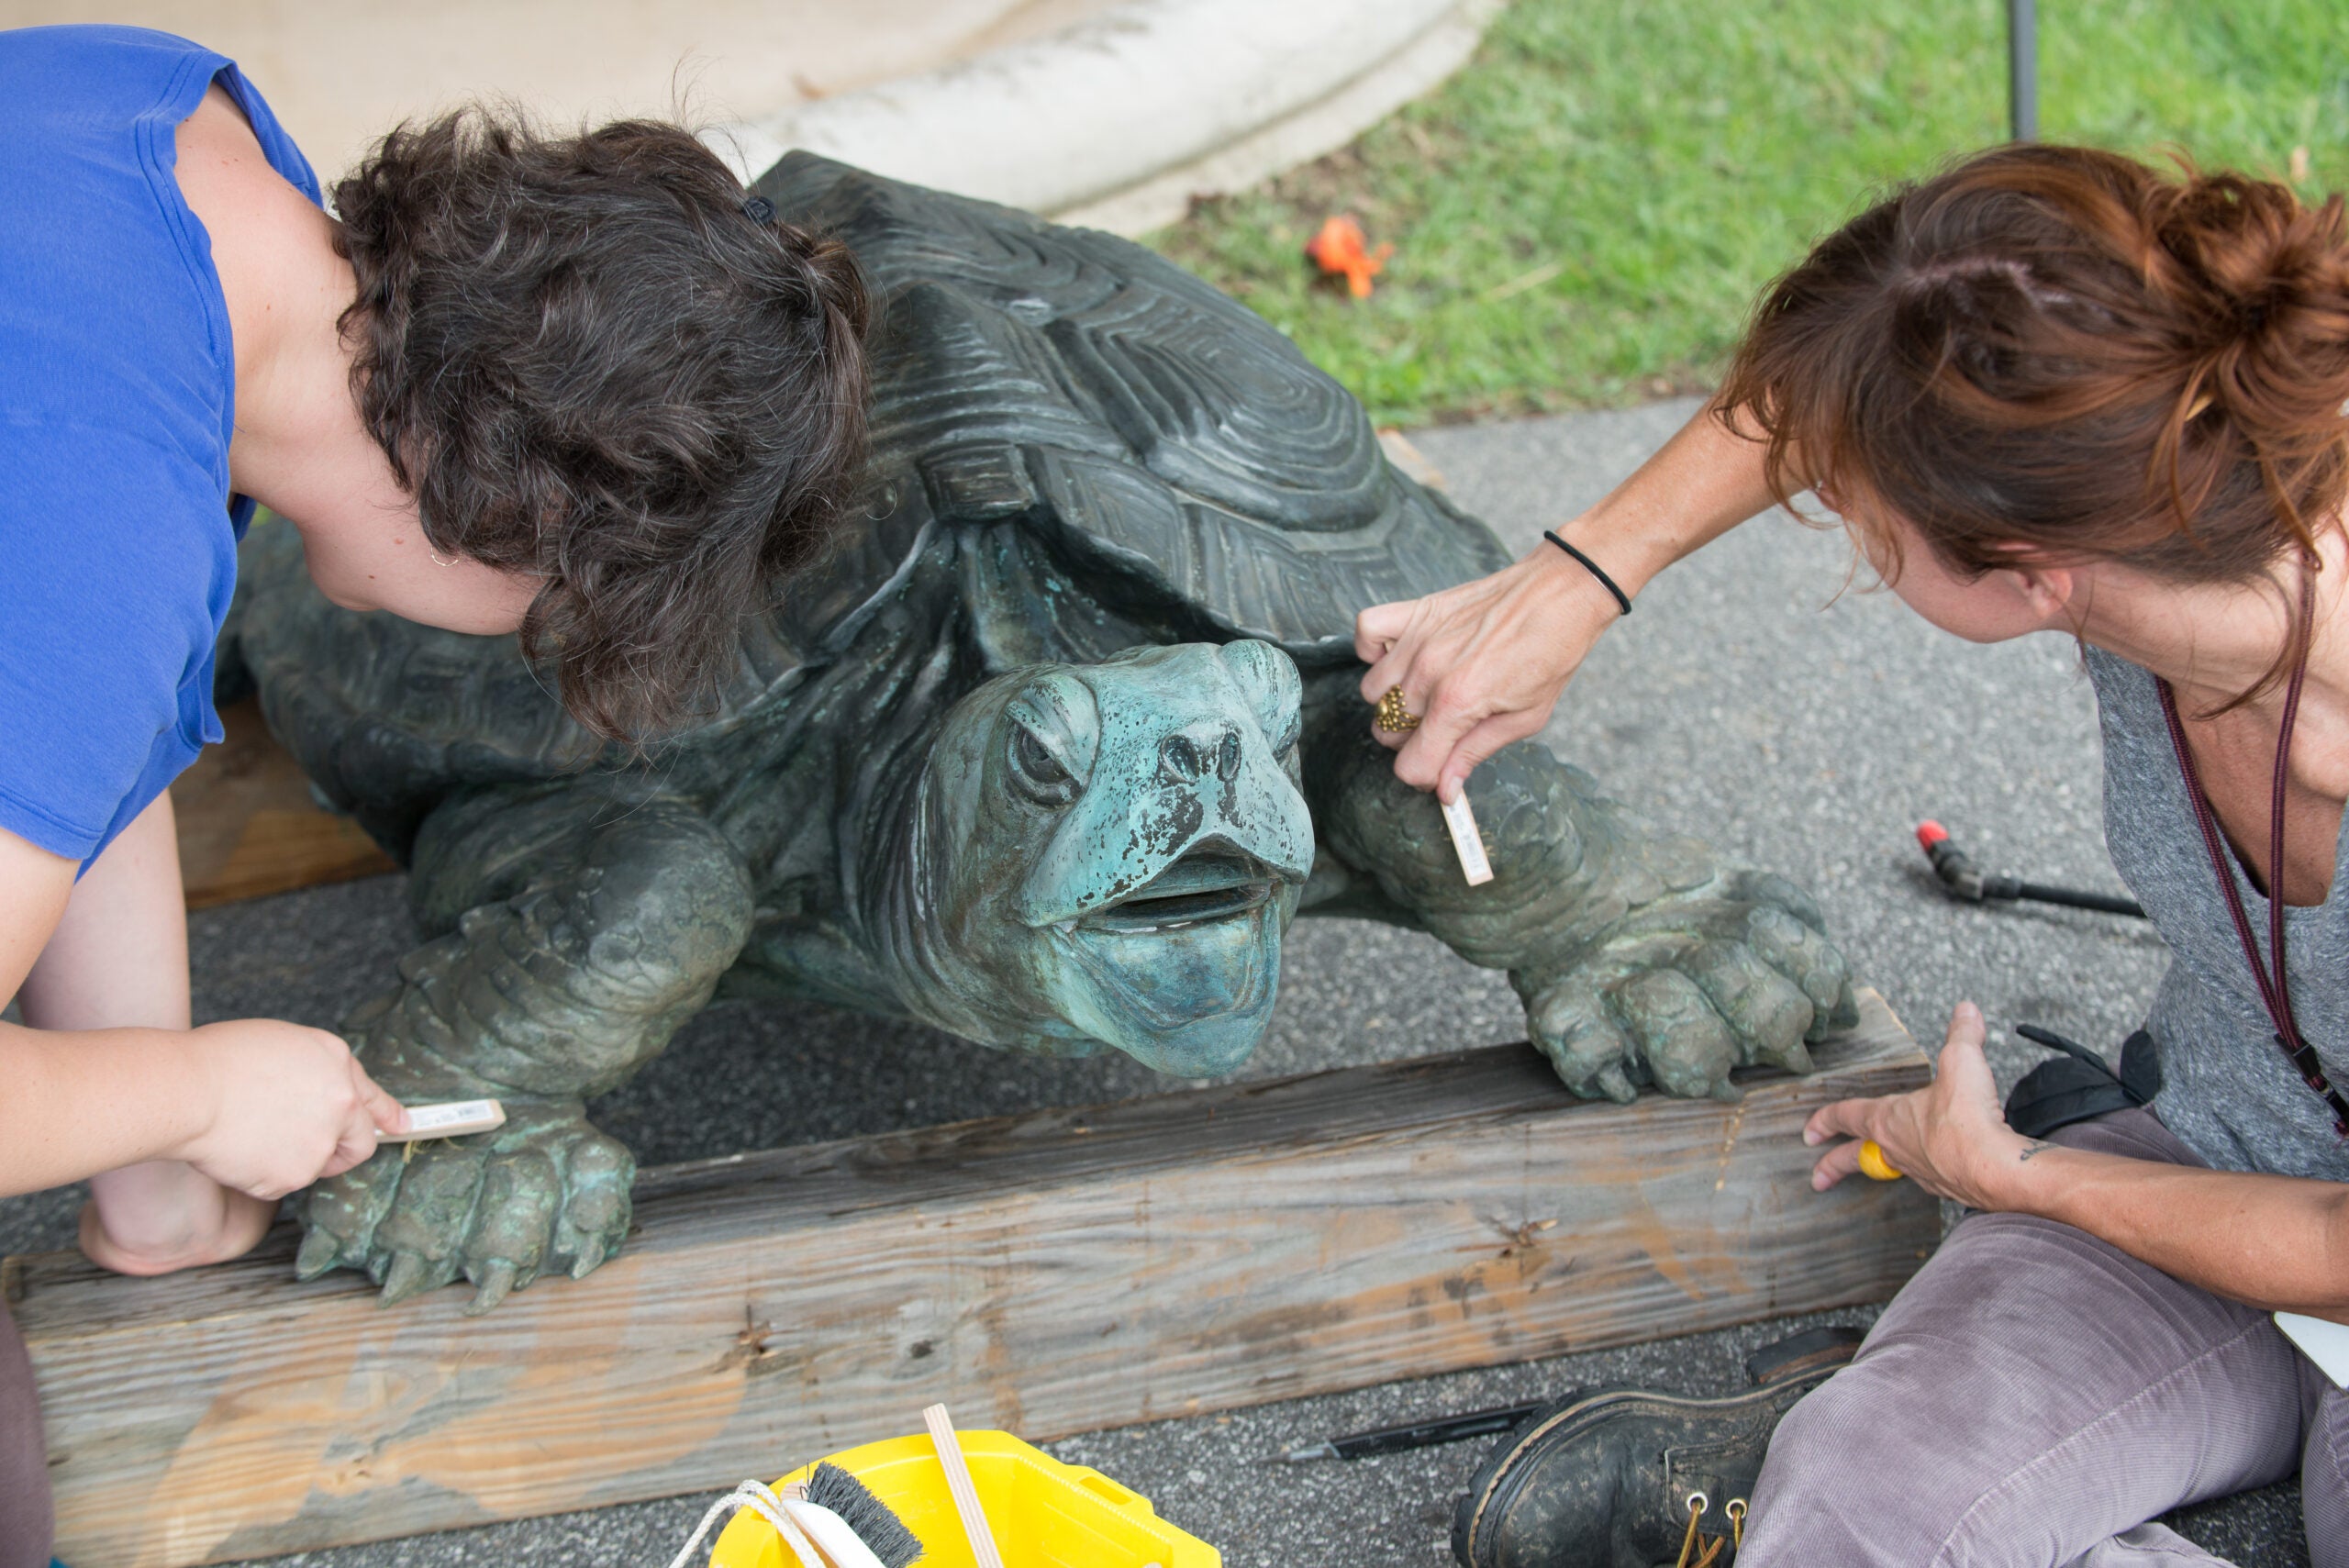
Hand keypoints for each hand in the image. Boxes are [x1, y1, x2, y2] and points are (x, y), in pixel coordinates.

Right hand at [175, 1019, 409, 1200]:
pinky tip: (237, 1150)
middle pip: (359, 1143)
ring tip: (248, 1132)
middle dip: (343, 1151)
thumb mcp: (282, 1044)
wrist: (188, 1091)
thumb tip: (324, 1096)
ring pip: (312, 1164)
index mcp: (336, 1063)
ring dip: (289, 1157)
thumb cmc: (218, 1062)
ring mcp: (320, 1144)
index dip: (387, 1113)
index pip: (370, 1095)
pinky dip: (259, 1173)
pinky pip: (279, 1182)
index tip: (400, 1125)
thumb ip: (315, 1071)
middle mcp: (341, 1105)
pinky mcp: (293, 1176)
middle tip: (315, 1151)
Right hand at [1356, 542, 1620, 803]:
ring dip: (1395, 700)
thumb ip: (1475, 752)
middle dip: (1413, 739)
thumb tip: (1445, 789)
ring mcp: (1418, 639)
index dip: (1426, 774)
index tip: (1442, 766)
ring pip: (1372, 693)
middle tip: (1444, 728)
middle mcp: (1429, 672)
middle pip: (1387, 731)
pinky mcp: (1416, 611)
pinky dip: (1374, 650)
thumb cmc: (1550, 653)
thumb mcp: (1526, 718)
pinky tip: (1402, 659)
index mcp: (1458, 703)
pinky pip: (1366, 631)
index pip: (1411, 764)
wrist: (1560, 595)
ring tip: (1428, 692)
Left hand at [1804, 1001, 2039, 1206]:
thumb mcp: (1961, 1061)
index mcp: (1887, 1119)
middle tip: (1818, 1179)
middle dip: (1833, 1166)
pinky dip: (1925, 1171)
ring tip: (1879, 1170)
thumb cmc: (1966, 1119)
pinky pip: (1927, 1178)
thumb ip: (1962, 1034)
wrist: (1994, 1169)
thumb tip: (1967, 1011)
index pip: (1846, 1115)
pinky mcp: (1948, 1186)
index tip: (1809, 1131)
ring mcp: (1921, 1171)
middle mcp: (1897, 1148)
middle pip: (1855, 1157)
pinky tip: (1935, 1167)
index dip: (1825, 1119)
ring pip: (1890, 1169)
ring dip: (1881, 1168)